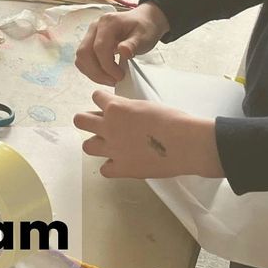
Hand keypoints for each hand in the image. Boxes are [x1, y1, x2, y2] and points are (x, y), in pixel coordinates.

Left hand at [74, 91, 222, 178]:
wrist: (187, 143)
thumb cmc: (174, 120)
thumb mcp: (146, 105)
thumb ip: (128, 108)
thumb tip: (124, 112)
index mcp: (116, 108)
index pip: (96, 97)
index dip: (104, 101)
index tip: (111, 106)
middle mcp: (109, 127)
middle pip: (79, 120)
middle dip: (89, 121)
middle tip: (102, 125)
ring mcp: (113, 149)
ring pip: (86, 146)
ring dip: (97, 144)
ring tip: (110, 145)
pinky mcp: (122, 168)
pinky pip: (104, 170)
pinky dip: (112, 167)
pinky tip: (122, 163)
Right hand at [75, 2, 169, 85]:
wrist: (143, 21)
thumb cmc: (144, 28)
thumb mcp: (144, 36)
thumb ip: (132, 44)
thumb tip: (123, 52)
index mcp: (108, 22)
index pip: (99, 47)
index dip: (106, 65)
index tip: (119, 76)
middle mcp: (94, 27)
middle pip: (84, 53)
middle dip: (97, 71)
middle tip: (113, 80)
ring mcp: (90, 34)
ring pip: (81, 58)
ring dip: (92, 72)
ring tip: (109, 79)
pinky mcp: (89, 42)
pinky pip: (83, 59)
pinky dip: (91, 70)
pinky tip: (104, 74)